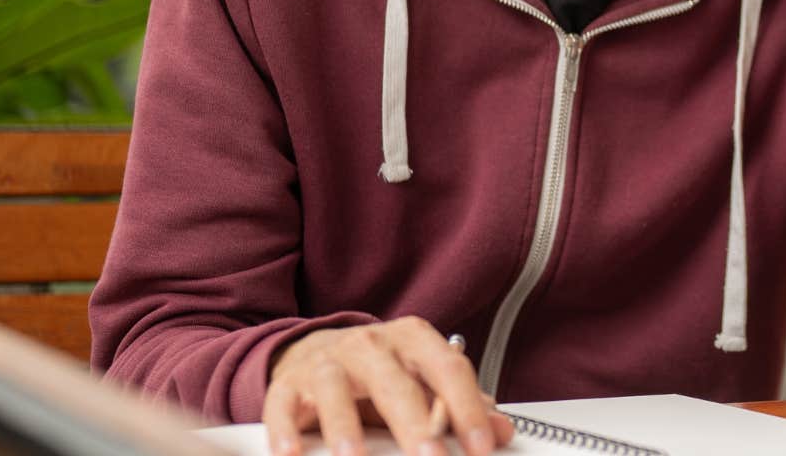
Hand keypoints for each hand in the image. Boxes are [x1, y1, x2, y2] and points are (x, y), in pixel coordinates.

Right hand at [263, 317, 514, 455]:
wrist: (315, 351)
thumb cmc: (378, 371)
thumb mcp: (423, 382)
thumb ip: (461, 405)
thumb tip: (502, 431)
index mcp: (412, 340)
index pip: (447, 368)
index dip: (467, 408)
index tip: (481, 444)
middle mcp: (370, 345)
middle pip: (394, 382)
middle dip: (414, 424)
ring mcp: (327, 363)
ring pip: (335, 388)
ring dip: (345, 426)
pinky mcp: (289, 385)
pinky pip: (284, 405)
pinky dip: (286, 430)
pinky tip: (292, 454)